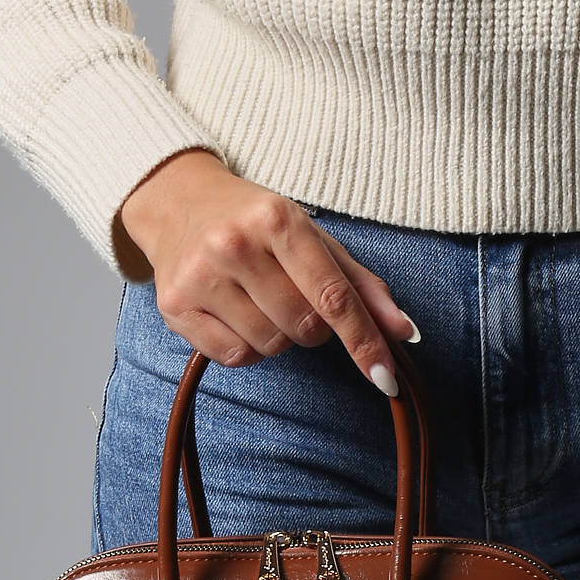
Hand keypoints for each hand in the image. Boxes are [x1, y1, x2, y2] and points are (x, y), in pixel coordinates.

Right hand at [115, 149, 419, 392]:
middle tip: (294, 295)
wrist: (180, 202)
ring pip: (271, 346)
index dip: (364, 341)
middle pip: (304, 327)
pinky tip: (236, 314)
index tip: (386, 378)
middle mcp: (234, 244)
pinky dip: (247, 347)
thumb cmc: (258, 223)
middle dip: (313, 326)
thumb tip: (405, 333)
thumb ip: (363, 287)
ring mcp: (200, 276)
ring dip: (279, 336)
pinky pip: (235, 357)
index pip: (333, 296)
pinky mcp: (174, 305)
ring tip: (261, 300)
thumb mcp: (314, 239)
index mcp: (278, 220)